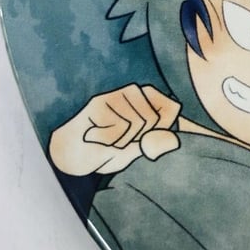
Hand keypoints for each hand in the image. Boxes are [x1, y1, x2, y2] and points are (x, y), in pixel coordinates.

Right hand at [48, 84, 180, 175]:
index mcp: (148, 101)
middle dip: (139, 138)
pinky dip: (110, 139)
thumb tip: (177, 139)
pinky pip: (119, 126)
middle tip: (119, 140)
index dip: (163, 129)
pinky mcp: (99, 102)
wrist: (72, 157)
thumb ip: (157, 143)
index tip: (143, 140)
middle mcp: (134, 93)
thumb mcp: (139, 151)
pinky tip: (96, 136)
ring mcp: (116, 95)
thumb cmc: (107, 151)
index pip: (172, 107)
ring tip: (108, 139)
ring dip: (123, 140)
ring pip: (137, 122)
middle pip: (154, 118)